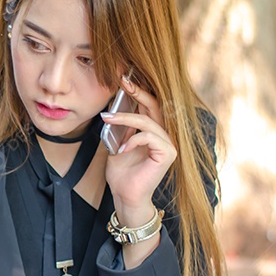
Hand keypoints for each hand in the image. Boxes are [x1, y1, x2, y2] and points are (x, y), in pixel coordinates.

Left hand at [101, 75, 176, 213]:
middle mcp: (163, 135)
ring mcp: (168, 144)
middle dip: (138, 91)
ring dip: (125, 118)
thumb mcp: (116, 145)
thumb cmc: (121, 174)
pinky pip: (149, 137)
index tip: (123, 80)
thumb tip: (113, 110)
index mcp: (152, 132)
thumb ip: (120, 130)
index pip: (148, 106)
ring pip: (147, 121)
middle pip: (154, 105)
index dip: (138, 91)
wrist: (125, 196)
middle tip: (123, 82)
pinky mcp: (168, 153)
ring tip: (107, 119)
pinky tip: (121, 150)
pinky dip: (132, 140)